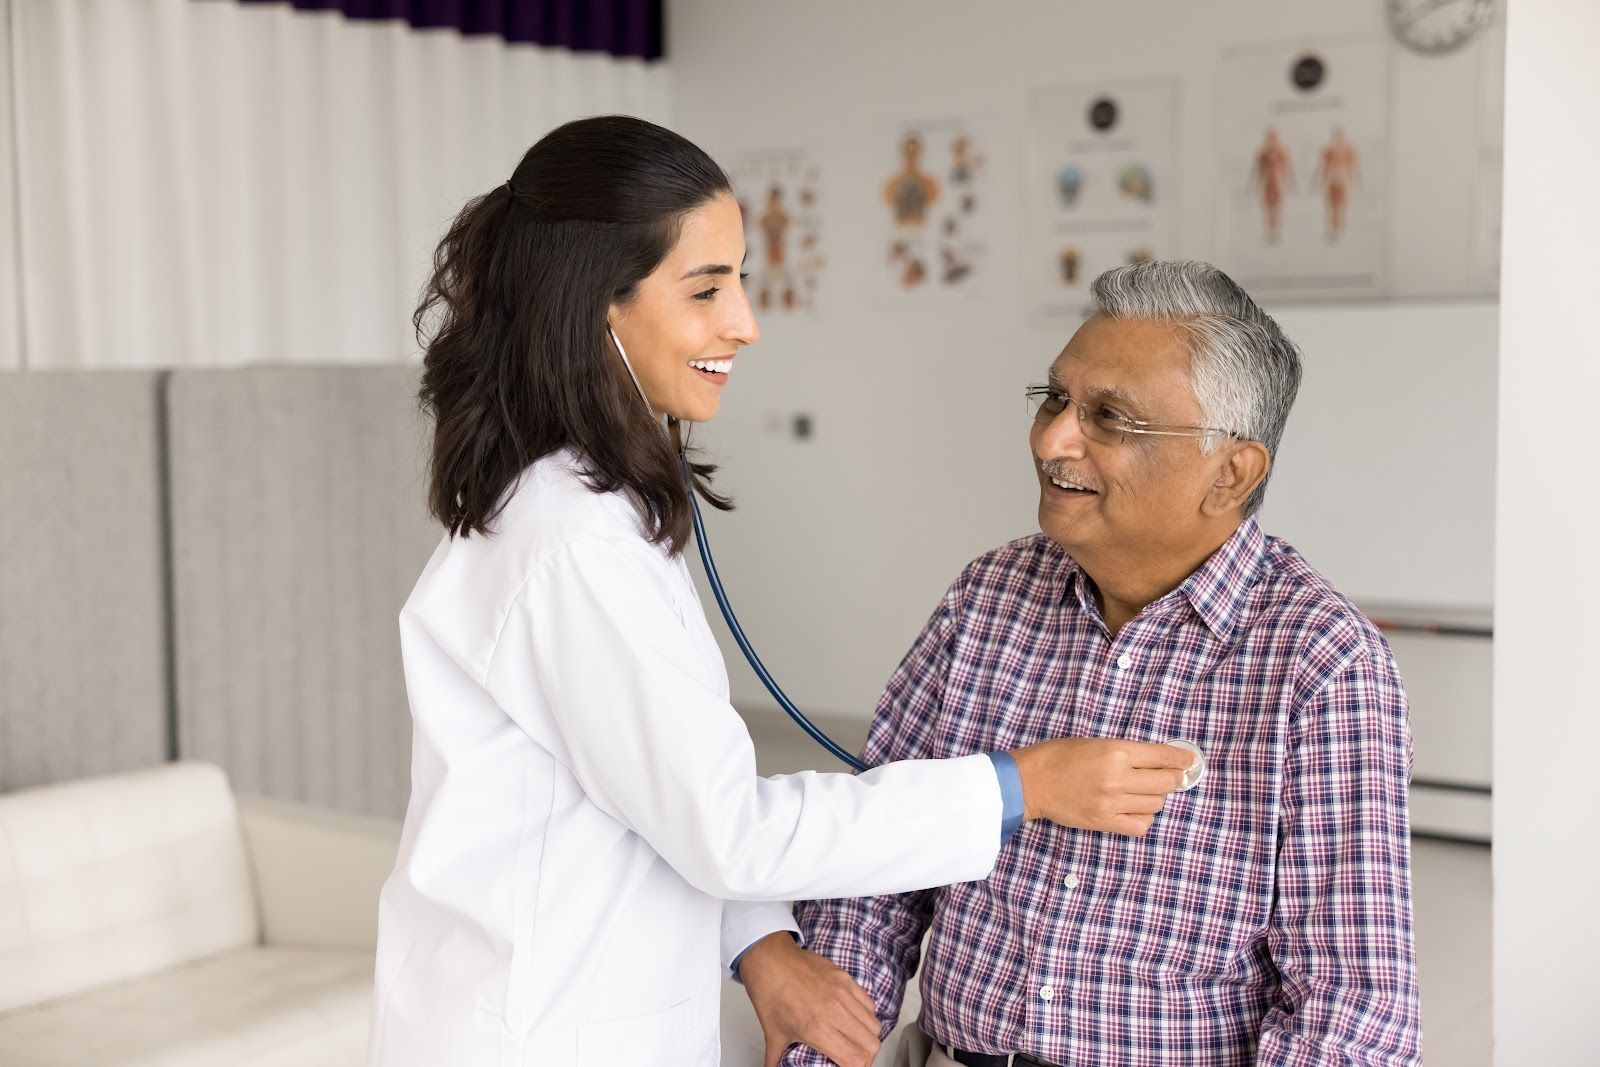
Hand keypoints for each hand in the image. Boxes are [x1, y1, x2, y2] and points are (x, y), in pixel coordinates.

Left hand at [738, 932, 881, 1066]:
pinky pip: (869, 1003)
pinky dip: (866, 1015)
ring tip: (855, 1039)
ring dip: (867, 1036)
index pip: (856, 1059)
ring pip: (874, 1024)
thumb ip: (776, 1060)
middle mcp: (834, 1011)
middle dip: (865, 1057)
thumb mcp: (773, 1035)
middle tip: (854, 1058)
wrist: (769, 960)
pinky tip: (854, 1018)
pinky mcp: (845, 978)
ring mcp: (843, 992)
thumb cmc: (770, 994)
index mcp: (817, 1028)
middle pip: (871, 1045)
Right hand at [1009, 738, 1193, 836]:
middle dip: (1173, 778)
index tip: (1189, 760)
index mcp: (1115, 751)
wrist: (1031, 782)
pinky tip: (1134, 809)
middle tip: (1170, 776)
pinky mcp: (1104, 822)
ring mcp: (1112, 803)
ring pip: (1156, 804)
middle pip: (1166, 782)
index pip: (1162, 756)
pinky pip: (1140, 825)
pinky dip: (1143, 817)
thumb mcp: (1096, 742)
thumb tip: (1157, 760)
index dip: (1181, 758)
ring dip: (1156, 797)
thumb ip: (1126, 752)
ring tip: (1144, 791)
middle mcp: (1117, 778)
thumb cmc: (1059, 756)